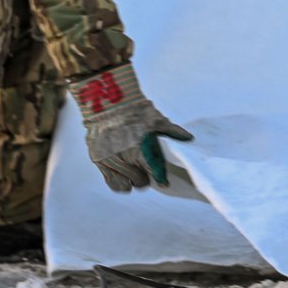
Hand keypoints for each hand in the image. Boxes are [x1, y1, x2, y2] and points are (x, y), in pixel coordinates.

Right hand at [71, 63, 193, 192]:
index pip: (155, 173)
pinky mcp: (98, 161)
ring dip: (132, 180)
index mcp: (142, 149)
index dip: (161, 178)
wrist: (107, 101)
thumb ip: (172, 131)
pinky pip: (112, 182)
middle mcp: (126, 158)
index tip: (164, 180)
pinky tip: (124, 173)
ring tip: (134, 171)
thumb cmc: (134, 110)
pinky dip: (120, 181)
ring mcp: (111, 161)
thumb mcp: (156, 119)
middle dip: (146, 177)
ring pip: (127, 185)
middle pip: (141, 182)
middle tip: (147, 169)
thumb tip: (189, 138)